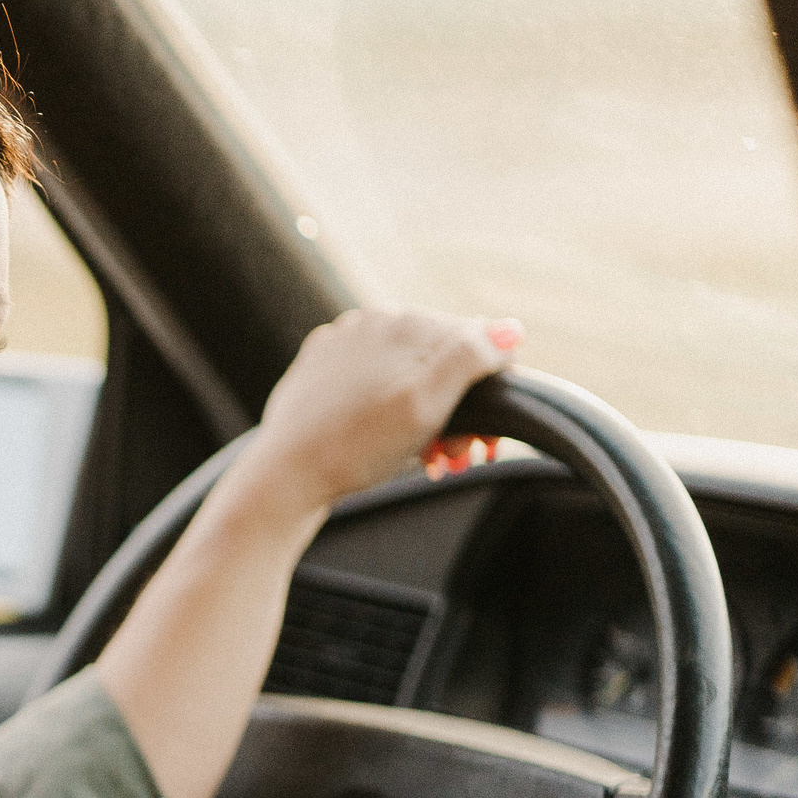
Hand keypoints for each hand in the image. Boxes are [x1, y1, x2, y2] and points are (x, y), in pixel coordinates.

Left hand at [238, 308, 522, 519]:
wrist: (286, 475)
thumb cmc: (357, 444)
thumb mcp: (425, 403)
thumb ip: (469, 358)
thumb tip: (511, 330)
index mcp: (403, 322)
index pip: (475, 344)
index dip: (492, 393)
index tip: (485, 444)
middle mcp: (372, 323)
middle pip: (441, 363)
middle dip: (461, 412)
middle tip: (458, 459)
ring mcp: (344, 346)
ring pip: (409, 377)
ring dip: (433, 419)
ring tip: (432, 460)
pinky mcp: (322, 372)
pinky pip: (375, 387)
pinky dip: (395, 415)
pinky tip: (397, 447)